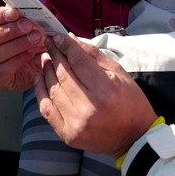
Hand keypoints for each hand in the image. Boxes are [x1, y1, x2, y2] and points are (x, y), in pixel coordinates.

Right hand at [0, 7, 46, 91]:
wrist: (38, 65)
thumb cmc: (28, 42)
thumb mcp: (25, 26)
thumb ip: (21, 17)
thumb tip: (22, 7)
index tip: (15, 12)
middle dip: (8, 31)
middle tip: (27, 26)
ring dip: (16, 45)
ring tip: (34, 39)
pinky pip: (2, 70)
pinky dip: (18, 59)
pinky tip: (31, 52)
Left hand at [34, 33, 156, 157]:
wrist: (134, 138)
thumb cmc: (130, 102)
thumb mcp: (119, 73)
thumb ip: (93, 55)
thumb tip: (71, 39)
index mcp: (104, 90)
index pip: (77, 61)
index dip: (65, 46)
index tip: (58, 37)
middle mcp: (87, 107)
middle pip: (63, 74)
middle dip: (54, 55)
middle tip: (49, 43)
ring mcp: (75, 123)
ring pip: (53, 89)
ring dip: (46, 71)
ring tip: (46, 59)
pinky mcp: (67, 134)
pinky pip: (46, 108)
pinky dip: (40, 91)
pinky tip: (40, 78)